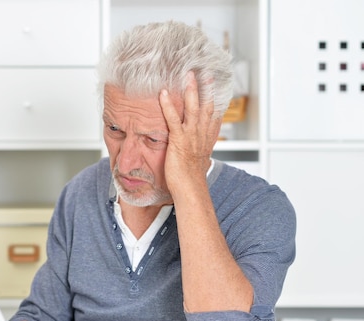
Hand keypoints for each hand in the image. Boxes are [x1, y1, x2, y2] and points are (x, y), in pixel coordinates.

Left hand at [159, 71, 221, 194]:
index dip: (215, 99)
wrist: (190, 189)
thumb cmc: (191, 179)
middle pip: (207, 107)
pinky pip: (173, 119)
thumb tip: (199, 149)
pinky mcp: (179, 140)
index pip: (213, 115)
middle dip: (207, 89)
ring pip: (194, 108)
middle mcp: (201, 135)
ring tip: (188, 75)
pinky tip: (162, 94)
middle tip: (206, 73)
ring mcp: (191, 136)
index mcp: (206, 139)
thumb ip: (198, 150)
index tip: (215, 86)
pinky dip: (168, 105)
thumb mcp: (198, 160)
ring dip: (191, 90)